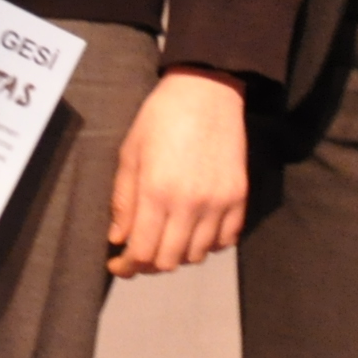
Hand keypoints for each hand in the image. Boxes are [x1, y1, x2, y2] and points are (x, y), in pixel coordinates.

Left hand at [107, 67, 249, 275]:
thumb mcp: (130, 153)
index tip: (119, 264)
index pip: (143, 252)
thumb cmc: (161, 118)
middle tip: (140, 253)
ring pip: (198, 255)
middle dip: (149, 264)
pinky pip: (225, 241)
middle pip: (169, 260)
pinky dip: (209, 244)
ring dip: (178, 254)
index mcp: (157, 192)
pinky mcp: (239, 198)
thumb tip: (118, 239)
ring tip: (167, 239)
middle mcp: (190, 204)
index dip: (128, 266)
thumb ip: (123, 200)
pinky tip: (196, 231)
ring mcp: (219, 203)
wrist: (207, 91)